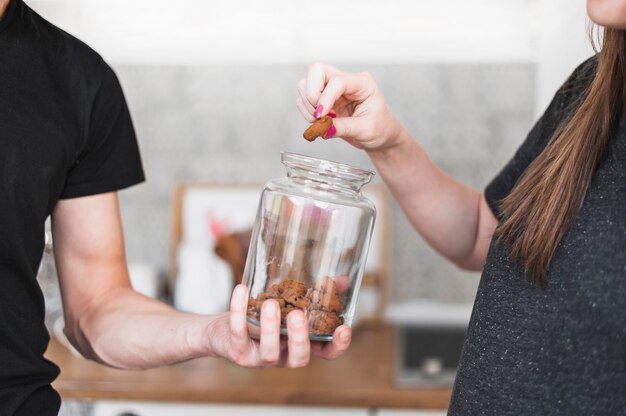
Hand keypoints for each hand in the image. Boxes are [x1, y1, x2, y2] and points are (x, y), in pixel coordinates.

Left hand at [206, 284, 351, 367]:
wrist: (222, 331)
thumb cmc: (262, 317)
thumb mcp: (290, 306)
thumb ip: (316, 295)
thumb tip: (343, 280)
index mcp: (299, 344)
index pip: (325, 353)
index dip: (337, 345)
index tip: (344, 329)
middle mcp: (283, 355)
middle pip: (298, 358)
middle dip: (299, 338)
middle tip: (298, 315)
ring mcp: (260, 357)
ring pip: (269, 351)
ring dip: (270, 327)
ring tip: (270, 303)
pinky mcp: (237, 351)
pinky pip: (239, 332)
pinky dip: (239, 310)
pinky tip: (241, 290)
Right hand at [297, 62, 402, 150]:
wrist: (380, 135)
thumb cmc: (380, 128)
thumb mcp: (366, 130)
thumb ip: (344, 128)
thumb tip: (323, 128)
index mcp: (362, 83)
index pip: (337, 81)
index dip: (325, 97)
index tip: (320, 116)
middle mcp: (346, 81)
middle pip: (317, 70)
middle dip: (311, 93)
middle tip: (319, 114)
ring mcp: (332, 88)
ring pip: (306, 83)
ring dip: (307, 104)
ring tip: (321, 121)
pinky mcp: (323, 99)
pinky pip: (304, 99)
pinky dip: (305, 111)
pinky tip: (319, 122)